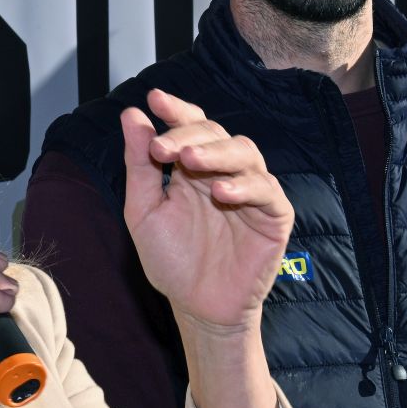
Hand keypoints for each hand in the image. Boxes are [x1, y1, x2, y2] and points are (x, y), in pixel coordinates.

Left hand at [121, 89, 292, 331]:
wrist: (197, 308)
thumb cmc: (171, 260)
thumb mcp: (144, 210)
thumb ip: (139, 165)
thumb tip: (131, 116)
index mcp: (193, 167)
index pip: (190, 126)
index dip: (176, 110)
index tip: (154, 99)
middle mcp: (224, 172)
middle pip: (215, 133)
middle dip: (188, 134)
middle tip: (164, 147)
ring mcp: (252, 191)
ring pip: (244, 152)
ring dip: (216, 152)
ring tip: (190, 160)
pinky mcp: (274, 215)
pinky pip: (265, 191)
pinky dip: (244, 186)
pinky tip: (220, 192)